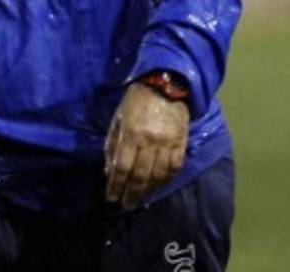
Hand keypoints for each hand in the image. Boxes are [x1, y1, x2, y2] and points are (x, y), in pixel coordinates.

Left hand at [104, 82, 189, 208]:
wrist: (165, 85)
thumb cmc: (136, 101)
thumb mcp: (118, 119)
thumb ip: (113, 145)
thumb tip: (109, 171)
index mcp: (132, 133)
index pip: (122, 167)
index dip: (116, 185)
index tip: (111, 197)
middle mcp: (150, 141)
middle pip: (140, 175)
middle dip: (131, 193)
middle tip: (126, 204)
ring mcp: (168, 143)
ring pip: (158, 175)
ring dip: (148, 191)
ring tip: (140, 200)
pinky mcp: (181, 143)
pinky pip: (174, 168)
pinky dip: (165, 180)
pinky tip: (158, 186)